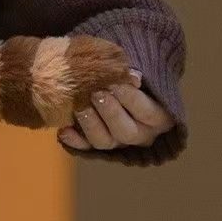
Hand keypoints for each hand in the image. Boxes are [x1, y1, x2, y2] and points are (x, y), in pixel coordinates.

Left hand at [58, 71, 174, 150]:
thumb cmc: (128, 75)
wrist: (114, 84)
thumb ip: (133, 75)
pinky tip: (64, 130)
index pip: (147, 112)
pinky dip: (74, 140)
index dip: (131, 98)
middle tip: (96, 93)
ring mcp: (116, 142)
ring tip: (79, 107)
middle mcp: (139, 134)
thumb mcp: (136, 72)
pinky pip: (84, 148)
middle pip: (126, 132)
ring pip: (104, 142)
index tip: (115, 82)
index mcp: (158, 118)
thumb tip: (132, 77)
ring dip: (91, 125)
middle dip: (110, 112)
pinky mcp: (94, 145)